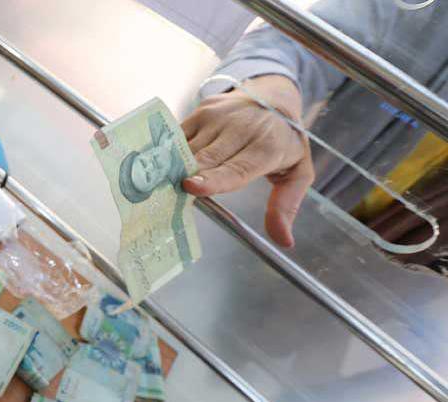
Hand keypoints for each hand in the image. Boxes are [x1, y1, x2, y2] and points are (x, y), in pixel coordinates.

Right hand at [180, 75, 313, 247]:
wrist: (273, 97)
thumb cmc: (283, 141)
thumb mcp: (297, 172)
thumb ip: (286, 206)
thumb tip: (283, 241)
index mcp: (266, 148)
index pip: (236, 168)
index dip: (213, 180)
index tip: (190, 187)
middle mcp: (240, 129)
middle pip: (205, 159)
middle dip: (186, 176)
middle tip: (170, 196)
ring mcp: (218, 117)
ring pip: (188, 149)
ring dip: (176, 168)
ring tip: (169, 184)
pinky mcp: (201, 111)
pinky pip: (180, 136)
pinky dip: (173, 153)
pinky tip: (171, 165)